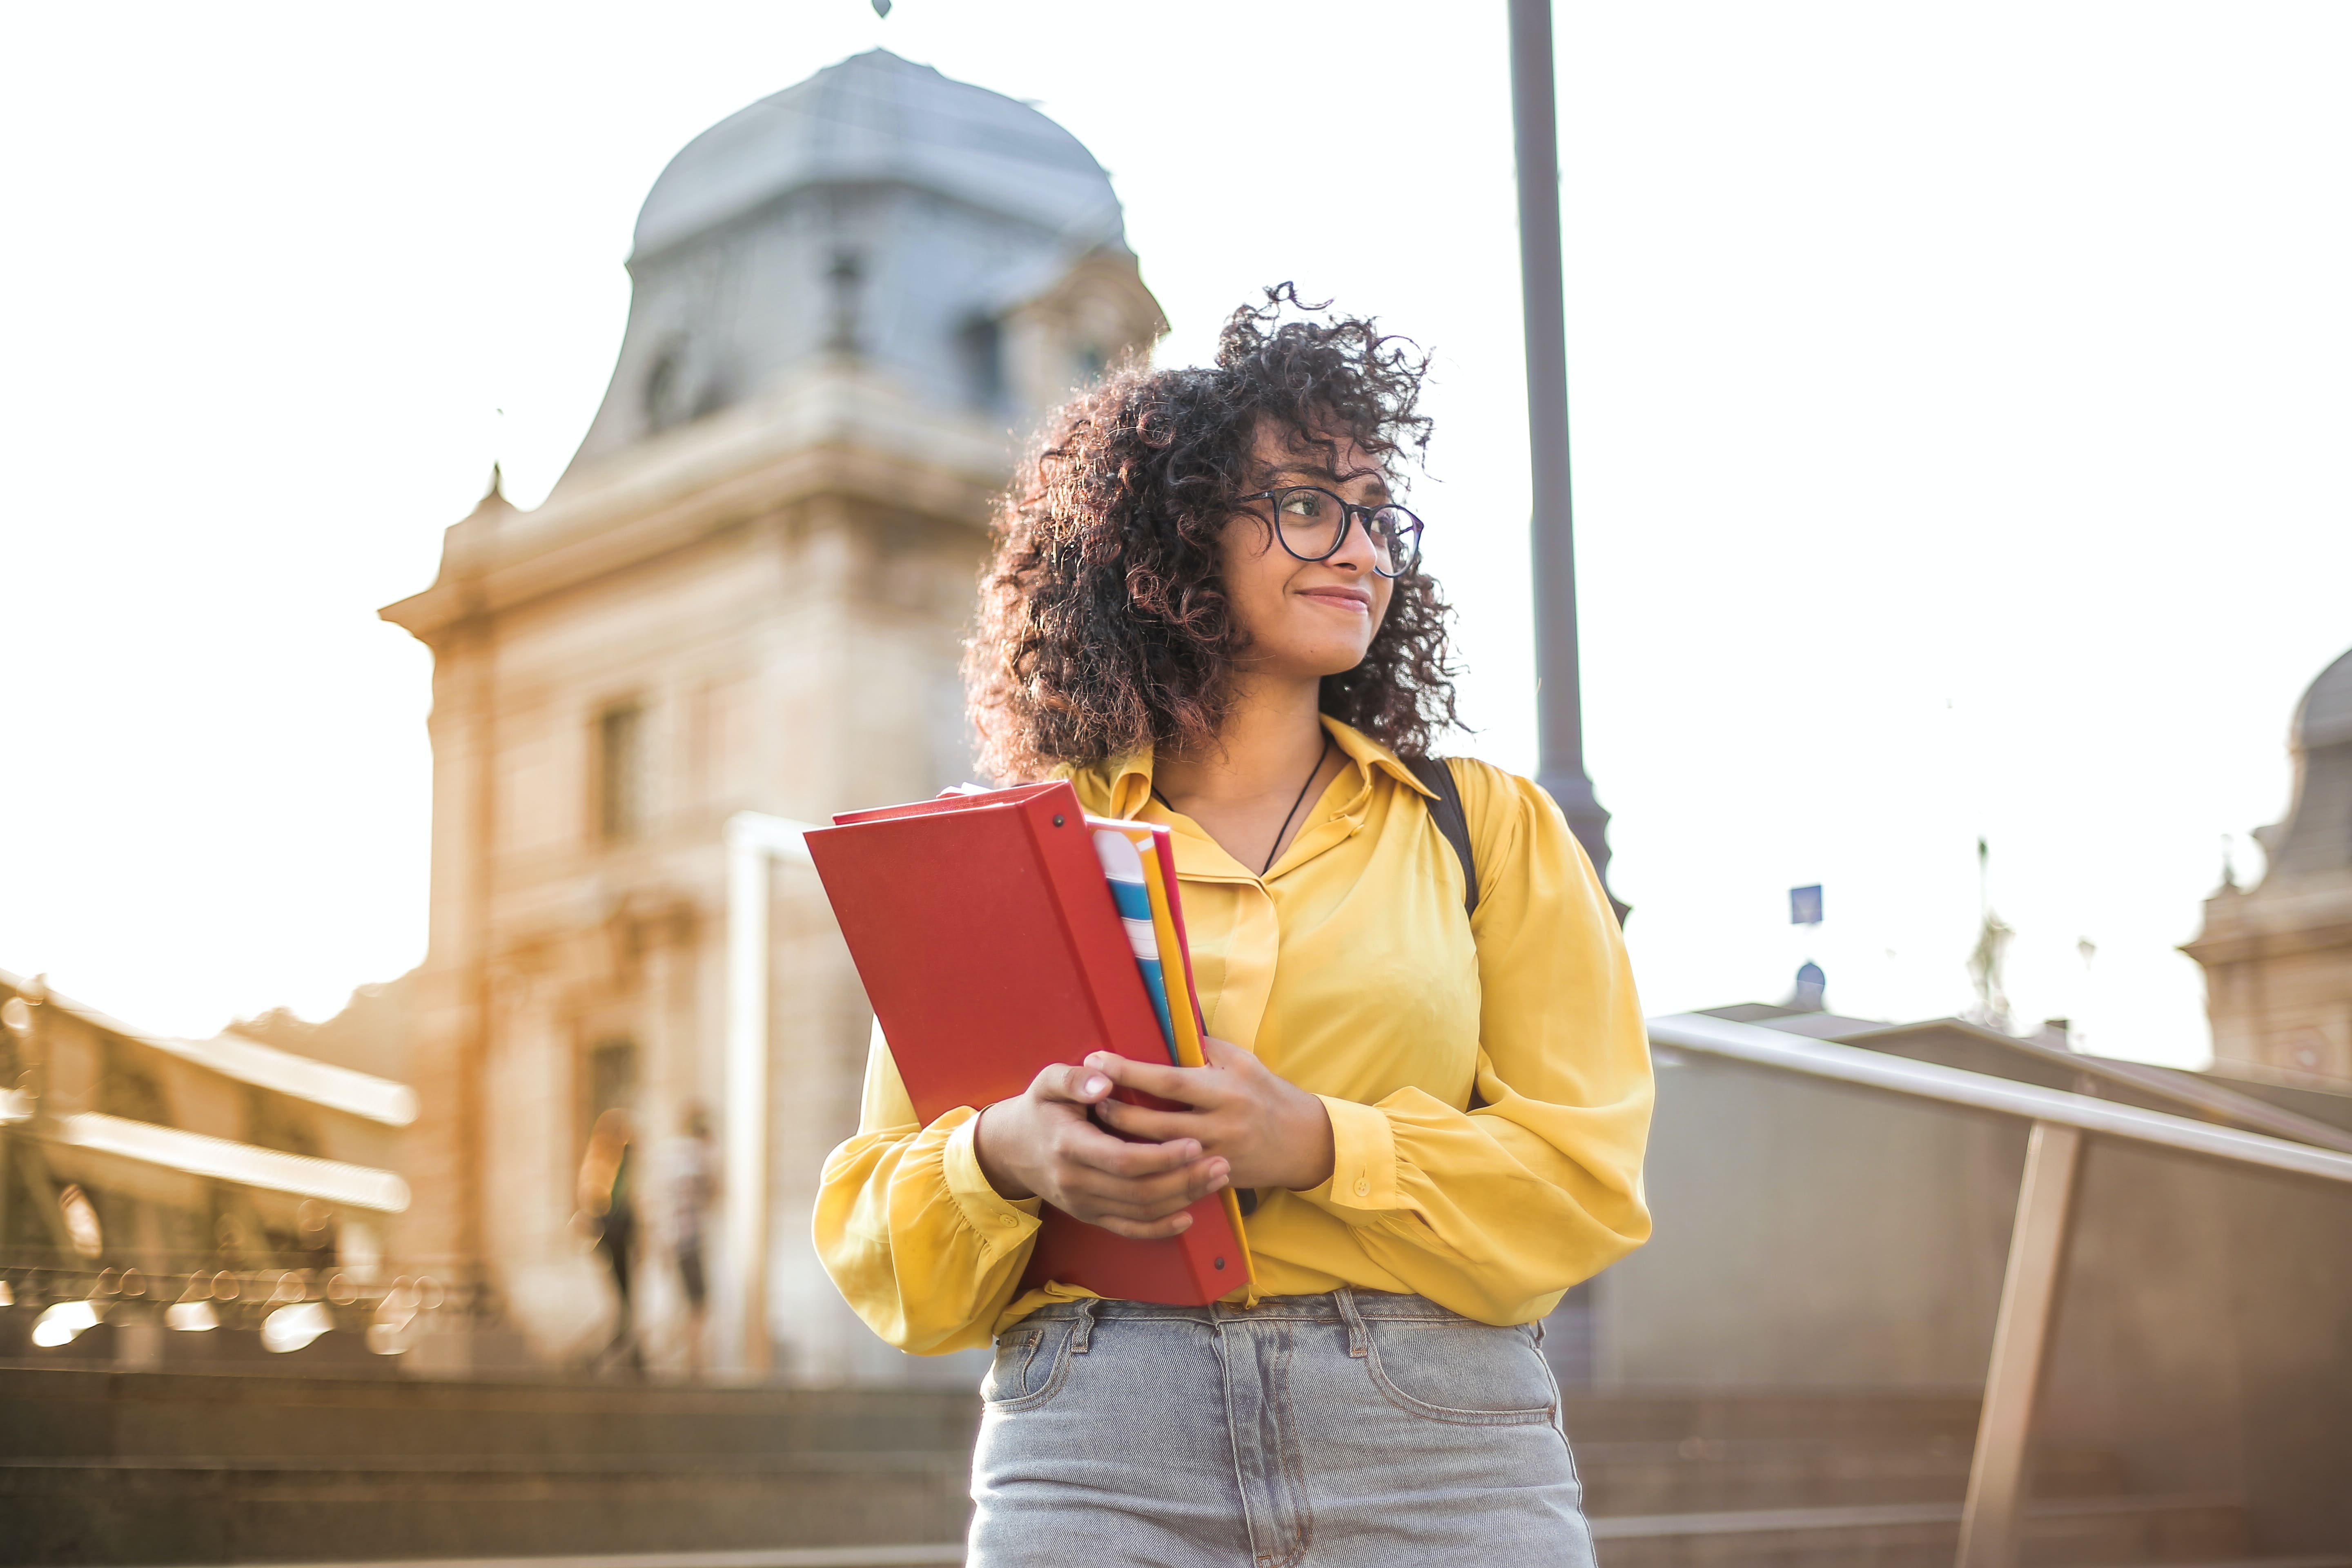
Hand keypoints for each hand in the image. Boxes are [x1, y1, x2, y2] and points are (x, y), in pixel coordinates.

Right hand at [972, 1062, 1232, 1238]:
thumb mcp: (1047, 1082)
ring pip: (1139, 1211)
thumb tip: (1104, 1080)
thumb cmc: (1040, 1108)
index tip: (1195, 1144)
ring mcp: (1082, 1204)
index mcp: (1068, 1145)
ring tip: (1216, 1180)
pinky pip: (1128, 1229)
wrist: (1011, 1148)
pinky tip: (1188, 1215)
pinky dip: (1160, 1228)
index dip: (1161, 1157)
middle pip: (1138, 1191)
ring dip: (1182, 1199)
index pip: (1122, 1160)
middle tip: (1221, 1163)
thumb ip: (1074, 1078)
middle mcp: (1075, 1182)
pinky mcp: (1089, 1216)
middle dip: (1184, 1180)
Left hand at [1090, 1037, 1336, 1193]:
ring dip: (1124, 1140)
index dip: (1130, 1071)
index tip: (1098, 1059)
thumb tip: (1163, 1028)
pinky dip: (1146, 1166)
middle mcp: (1220, 1124)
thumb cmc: (1265, 1092)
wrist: (1302, 1141)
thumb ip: (1203, 1047)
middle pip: (1156, 1123)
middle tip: (1087, 1097)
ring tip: (1096, 1124)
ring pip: (1159, 1154)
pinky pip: (1173, 1176)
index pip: (1169, 1081)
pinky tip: (1122, 1156)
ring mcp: (1216, 1156)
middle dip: (1117, 1110)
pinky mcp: (1214, 1178)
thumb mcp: (1241, 1061)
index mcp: (1225, 1089)